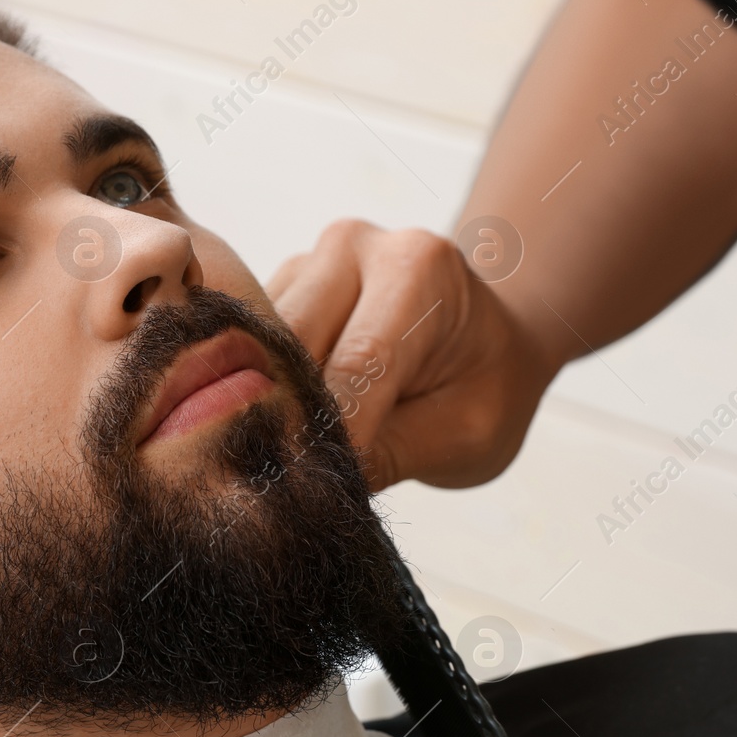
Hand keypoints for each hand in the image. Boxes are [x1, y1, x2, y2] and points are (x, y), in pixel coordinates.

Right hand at [269, 220, 555, 490]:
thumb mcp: (468, 433)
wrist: (488, 343)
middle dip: (288, 419)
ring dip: (265, 405)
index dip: (331, 433)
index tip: (313, 491)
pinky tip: (279, 427)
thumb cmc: (488, 388)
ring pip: (256, 345)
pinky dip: (257, 391)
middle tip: (295, 486)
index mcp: (418, 267)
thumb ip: (390, 452)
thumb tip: (308, 482)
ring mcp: (310, 258)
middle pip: (291, 344)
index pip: (356, 361)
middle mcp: (356, 245)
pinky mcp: (280, 283)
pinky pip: (247, 345)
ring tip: (291, 459)